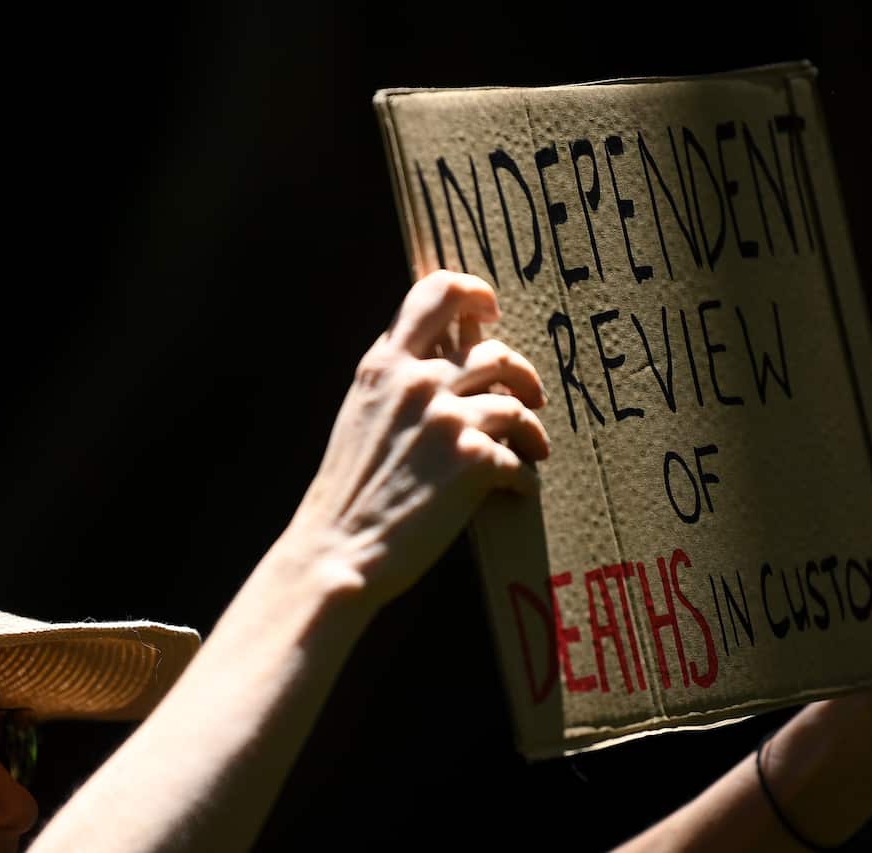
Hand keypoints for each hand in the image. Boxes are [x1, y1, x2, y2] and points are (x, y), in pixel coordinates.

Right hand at [279, 270, 549, 611]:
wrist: (338, 549)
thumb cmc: (349, 488)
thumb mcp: (360, 411)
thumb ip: (395, 376)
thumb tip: (438, 351)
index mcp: (385, 364)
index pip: (437, 292)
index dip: (474, 293)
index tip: (489, 310)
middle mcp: (418, 382)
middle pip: (496, 352)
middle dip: (521, 374)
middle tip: (529, 395)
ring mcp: (448, 420)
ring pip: (517, 405)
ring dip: (531, 430)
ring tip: (533, 448)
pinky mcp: (473, 462)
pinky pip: (520, 461)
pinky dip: (524, 478)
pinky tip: (518, 491)